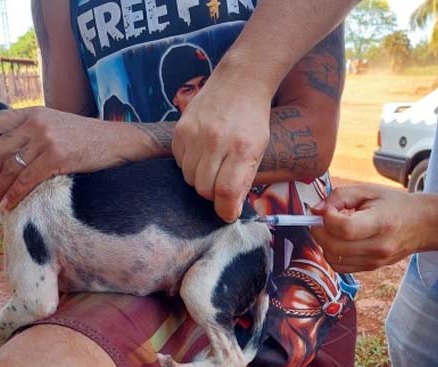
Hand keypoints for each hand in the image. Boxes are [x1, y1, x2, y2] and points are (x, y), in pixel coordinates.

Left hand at [0, 107, 137, 210]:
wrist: (117, 141)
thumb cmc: (86, 137)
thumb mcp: (55, 122)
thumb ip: (31, 130)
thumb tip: (6, 151)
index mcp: (32, 112)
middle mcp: (35, 123)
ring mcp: (46, 140)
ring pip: (9, 168)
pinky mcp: (57, 158)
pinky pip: (26, 181)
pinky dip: (14, 196)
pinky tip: (9, 205)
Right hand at [173, 73, 271, 222]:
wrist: (239, 82)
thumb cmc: (252, 119)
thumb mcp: (259, 149)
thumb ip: (244, 180)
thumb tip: (229, 211)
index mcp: (242, 148)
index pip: (225, 192)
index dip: (225, 210)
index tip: (228, 213)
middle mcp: (216, 140)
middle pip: (204, 188)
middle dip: (213, 193)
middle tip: (222, 182)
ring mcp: (195, 133)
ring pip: (189, 178)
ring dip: (199, 178)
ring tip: (212, 164)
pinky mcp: (180, 129)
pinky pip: (178, 161)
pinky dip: (188, 164)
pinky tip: (201, 152)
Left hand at [311, 185, 432, 272]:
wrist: (422, 225)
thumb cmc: (395, 204)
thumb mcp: (369, 191)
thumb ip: (339, 197)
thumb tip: (315, 210)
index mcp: (381, 223)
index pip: (344, 229)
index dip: (327, 218)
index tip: (325, 209)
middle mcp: (378, 247)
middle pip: (334, 247)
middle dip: (319, 231)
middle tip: (320, 218)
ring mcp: (374, 261)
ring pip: (333, 259)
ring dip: (324, 243)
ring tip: (331, 228)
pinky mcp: (371, 268)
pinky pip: (340, 266)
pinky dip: (332, 253)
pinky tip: (338, 240)